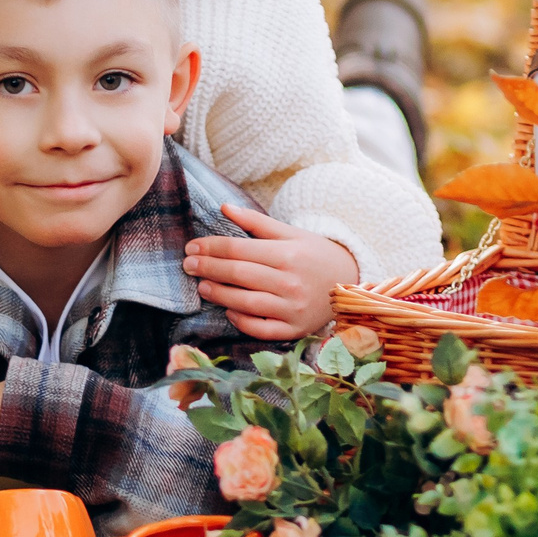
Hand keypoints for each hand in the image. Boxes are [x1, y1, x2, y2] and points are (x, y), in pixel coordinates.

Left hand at [184, 205, 359, 340]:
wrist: (349, 282)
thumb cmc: (315, 255)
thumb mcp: (290, 233)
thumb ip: (256, 222)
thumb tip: (224, 207)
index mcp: (288, 254)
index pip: (239, 249)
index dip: (211, 247)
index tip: (192, 247)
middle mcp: (290, 282)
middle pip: (239, 275)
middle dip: (209, 268)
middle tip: (188, 265)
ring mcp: (292, 308)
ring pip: (246, 302)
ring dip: (219, 294)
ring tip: (202, 287)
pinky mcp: (294, 329)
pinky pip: (261, 329)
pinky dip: (242, 320)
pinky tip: (228, 310)